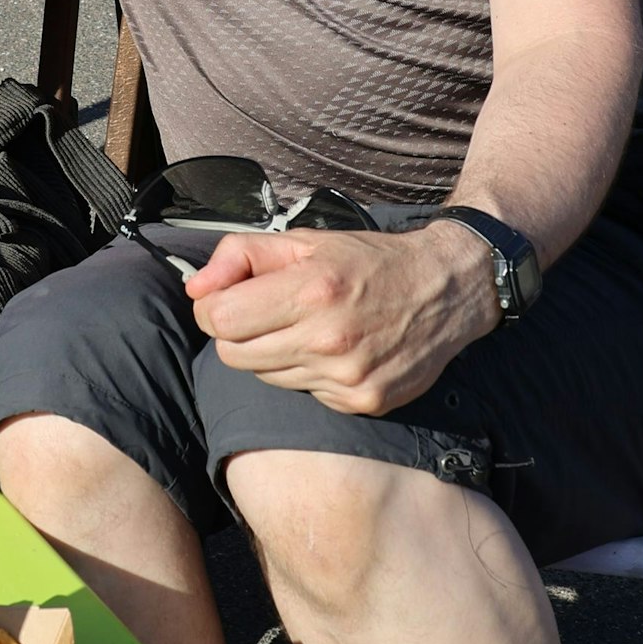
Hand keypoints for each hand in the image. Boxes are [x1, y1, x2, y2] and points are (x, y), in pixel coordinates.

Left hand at [183, 221, 502, 415]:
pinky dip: (307, 373)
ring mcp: (347, 377)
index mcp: (310, 291)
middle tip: (264, 312)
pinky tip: (335, 348)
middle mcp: (329, 340)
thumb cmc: (370, 260)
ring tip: (305, 327)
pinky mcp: (362, 403)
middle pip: (233, 355)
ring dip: (272, 353)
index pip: (218, 319)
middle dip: (236, 332)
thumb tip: (194, 286)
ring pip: (265, 377)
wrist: (448, 289)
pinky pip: (304, 394)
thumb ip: (240, 256)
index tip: (229, 297)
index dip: (213, 307)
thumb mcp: (304, 240)